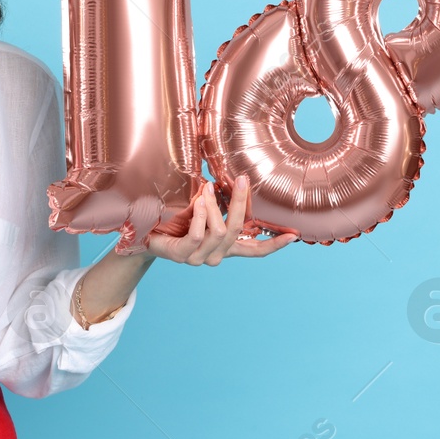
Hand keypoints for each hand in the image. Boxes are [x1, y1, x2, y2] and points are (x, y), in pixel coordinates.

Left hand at [144, 175, 297, 265]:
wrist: (145, 234)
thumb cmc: (175, 221)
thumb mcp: (202, 211)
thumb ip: (218, 204)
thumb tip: (232, 181)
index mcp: (224, 248)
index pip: (254, 250)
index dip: (274, 244)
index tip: (294, 236)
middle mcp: (215, 256)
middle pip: (238, 230)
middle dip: (242, 203)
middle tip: (242, 179)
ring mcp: (199, 258)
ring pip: (219, 231)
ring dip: (214, 206)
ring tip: (207, 189)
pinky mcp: (183, 255)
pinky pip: (198, 234)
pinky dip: (200, 215)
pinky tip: (198, 202)